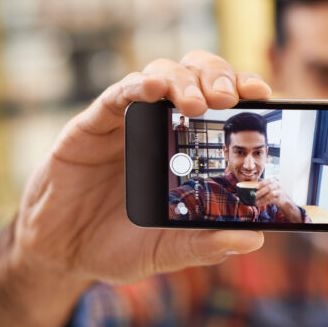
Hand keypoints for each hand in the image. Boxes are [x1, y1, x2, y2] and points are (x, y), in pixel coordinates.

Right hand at [16, 50, 271, 283]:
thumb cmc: (120, 245)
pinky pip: (118, 95)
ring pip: (161, 74)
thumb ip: (206, 244)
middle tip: (229, 98)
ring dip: (183, 80)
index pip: (222, 106)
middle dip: (218, 77)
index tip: (264, 94)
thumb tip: (256, 240)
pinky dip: (137, 87)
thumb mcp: (167, 250)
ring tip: (198, 103)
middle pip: (197, 77)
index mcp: (188, 150)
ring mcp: (129, 123)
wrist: (64, 252)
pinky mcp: (94, 124)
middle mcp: (163, 127)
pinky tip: (153, 90)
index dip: (243, 91)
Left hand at [255, 178, 302, 222]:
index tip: (256, 187)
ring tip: (256, 201)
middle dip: (261, 192)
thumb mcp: (271, 186)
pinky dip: (264, 202)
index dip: (262, 184)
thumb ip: (263, 186)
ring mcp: (279, 192)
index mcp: (273, 181)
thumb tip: (252, 188)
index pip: (268, 180)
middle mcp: (277, 185)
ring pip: (270, 194)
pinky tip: (259, 204)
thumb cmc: (275, 191)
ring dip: (262, 198)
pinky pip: (270, 200)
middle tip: (255, 196)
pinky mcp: (279, 199)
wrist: (285, 199)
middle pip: (269, 187)